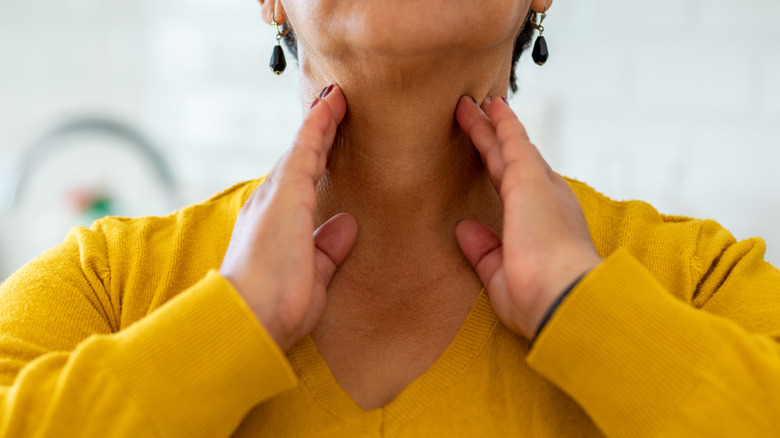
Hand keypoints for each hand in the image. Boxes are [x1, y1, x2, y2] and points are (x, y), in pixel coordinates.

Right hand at [220, 85, 356, 351]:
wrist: (251, 318)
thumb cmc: (277, 308)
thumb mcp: (313, 274)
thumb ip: (328, 249)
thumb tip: (346, 225)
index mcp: (275, 226)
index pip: (299, 185)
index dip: (314, 159)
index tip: (329, 139)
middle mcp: (269, 204)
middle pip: (298, 160)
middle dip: (317, 133)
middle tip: (334, 105)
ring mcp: (276, 196)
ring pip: (302, 149)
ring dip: (320, 122)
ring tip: (337, 98)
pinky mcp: (286, 193)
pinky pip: (306, 148)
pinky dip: (319, 124)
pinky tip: (332, 103)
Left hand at [454, 96, 601, 339]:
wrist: (563, 299)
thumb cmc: (540, 299)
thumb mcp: (500, 275)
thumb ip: (484, 250)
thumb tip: (465, 229)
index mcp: (543, 226)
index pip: (514, 193)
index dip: (500, 171)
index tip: (488, 156)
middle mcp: (547, 201)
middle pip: (511, 162)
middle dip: (493, 140)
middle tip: (477, 116)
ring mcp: (540, 187)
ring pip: (508, 147)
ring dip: (489, 125)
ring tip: (471, 104)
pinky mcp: (529, 178)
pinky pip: (511, 141)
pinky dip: (500, 121)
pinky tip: (487, 105)